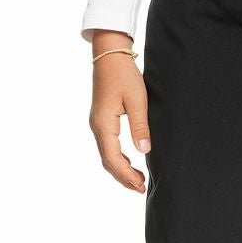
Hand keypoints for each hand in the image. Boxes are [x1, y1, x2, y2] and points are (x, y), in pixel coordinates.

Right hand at [89, 30, 150, 192]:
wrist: (110, 54)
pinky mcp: (102, 120)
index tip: (140, 185)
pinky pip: (108, 146)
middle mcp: (97, 126)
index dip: (126, 174)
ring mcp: (98, 123)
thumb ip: (139, 126)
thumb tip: (144, 150)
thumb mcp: (137, 100)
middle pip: (107, 161)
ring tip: (137, 180)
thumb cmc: (124, 74)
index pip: (113, 158)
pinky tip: (130, 162)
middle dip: (123, 177)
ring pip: (107, 155)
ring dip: (121, 169)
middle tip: (140, 188)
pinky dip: (118, 158)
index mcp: (104, 124)